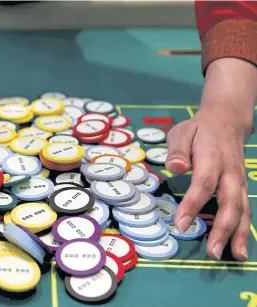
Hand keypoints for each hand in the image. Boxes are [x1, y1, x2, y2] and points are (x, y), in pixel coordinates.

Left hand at [166, 58, 255, 260]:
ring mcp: (239, 180)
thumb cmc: (199, 128)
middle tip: (211, 252)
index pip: (203, 184)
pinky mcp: (241, 186)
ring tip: (235, 257)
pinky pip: (245, 209)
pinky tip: (240, 248)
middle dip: (222, 229)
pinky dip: (245, 229)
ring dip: (239, 234)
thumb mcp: (182, 132)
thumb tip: (175, 168)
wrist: (227, 118)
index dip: (192, 204)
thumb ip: (178, 150)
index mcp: (212, 159)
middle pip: (229, 203)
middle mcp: (230, 172)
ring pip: (242, 210)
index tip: (180, 224)